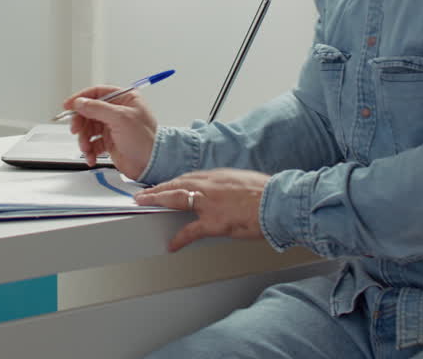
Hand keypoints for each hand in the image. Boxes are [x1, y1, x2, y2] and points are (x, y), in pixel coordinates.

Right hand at [62, 85, 158, 179]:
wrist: (152, 164)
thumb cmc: (146, 140)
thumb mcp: (120, 118)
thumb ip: (97, 108)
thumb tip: (80, 102)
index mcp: (124, 99)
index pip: (97, 93)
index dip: (81, 98)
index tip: (69, 105)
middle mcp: (118, 111)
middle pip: (89, 111)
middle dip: (81, 122)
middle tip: (76, 130)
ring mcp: (113, 127)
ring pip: (89, 128)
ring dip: (84, 139)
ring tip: (87, 148)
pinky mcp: (110, 142)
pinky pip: (93, 143)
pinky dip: (89, 150)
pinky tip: (91, 156)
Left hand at [135, 169, 270, 251]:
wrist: (279, 202)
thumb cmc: (268, 194)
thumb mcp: (244, 181)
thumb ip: (228, 185)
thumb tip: (223, 191)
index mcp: (218, 176)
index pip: (188, 177)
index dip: (172, 182)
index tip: (163, 184)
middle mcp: (211, 185)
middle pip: (177, 184)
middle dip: (157, 189)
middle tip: (142, 194)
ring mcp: (210, 203)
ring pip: (176, 199)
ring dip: (157, 201)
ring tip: (144, 205)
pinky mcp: (215, 222)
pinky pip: (191, 231)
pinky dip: (179, 238)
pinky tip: (172, 245)